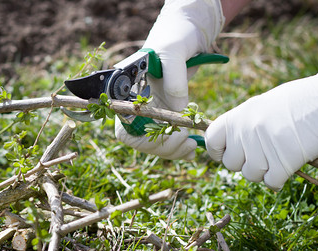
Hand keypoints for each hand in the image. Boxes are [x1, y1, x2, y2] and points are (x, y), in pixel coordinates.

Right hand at [116, 0, 224, 159]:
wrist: (187, 33)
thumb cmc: (174, 36)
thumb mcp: (174, 52)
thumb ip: (174, 78)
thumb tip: (178, 108)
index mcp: (128, 92)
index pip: (125, 128)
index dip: (142, 140)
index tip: (169, 136)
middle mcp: (137, 104)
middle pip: (140, 140)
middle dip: (162, 147)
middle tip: (185, 142)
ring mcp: (152, 109)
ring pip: (155, 142)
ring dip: (173, 149)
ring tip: (192, 145)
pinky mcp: (166, 112)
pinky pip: (168, 137)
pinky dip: (179, 146)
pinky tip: (191, 147)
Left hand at [205, 59, 317, 189]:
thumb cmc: (301, 100)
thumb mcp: (263, 106)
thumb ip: (243, 125)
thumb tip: (226, 146)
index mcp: (238, 115)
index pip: (211, 140)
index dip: (218, 151)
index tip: (227, 153)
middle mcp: (246, 130)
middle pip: (231, 164)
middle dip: (245, 163)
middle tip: (265, 153)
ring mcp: (263, 146)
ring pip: (250, 175)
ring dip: (264, 171)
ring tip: (280, 154)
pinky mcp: (283, 161)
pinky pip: (270, 182)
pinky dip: (279, 178)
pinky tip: (290, 164)